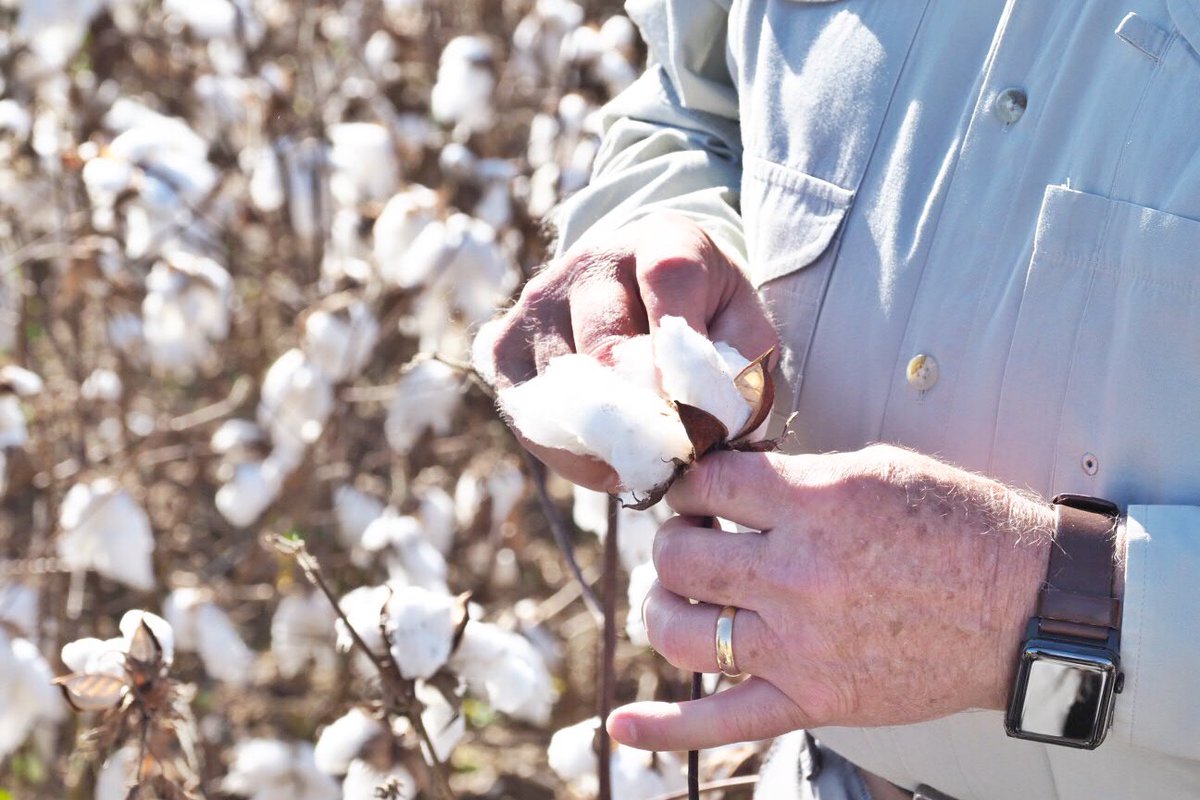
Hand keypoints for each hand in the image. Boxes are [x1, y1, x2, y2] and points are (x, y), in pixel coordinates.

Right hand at [477, 212, 777, 491]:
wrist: (642, 293)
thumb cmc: (703, 314)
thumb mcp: (744, 324)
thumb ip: (739, 366)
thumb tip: (707, 428)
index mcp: (661, 240)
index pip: (669, 282)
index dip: (683, 359)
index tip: (700, 418)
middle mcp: (589, 262)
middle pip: (608, 350)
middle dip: (647, 418)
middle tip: (677, 459)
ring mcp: (538, 301)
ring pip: (565, 391)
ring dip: (610, 442)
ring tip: (648, 463)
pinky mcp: (505, 344)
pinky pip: (529, 416)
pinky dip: (570, 454)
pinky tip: (608, 461)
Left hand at [609, 444, 1054, 750]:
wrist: (1028, 606)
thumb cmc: (961, 525)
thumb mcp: (878, 468)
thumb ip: (798, 477)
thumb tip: (735, 482)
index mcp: (813, 505)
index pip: (707, 484)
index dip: (692, 482)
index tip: (701, 487)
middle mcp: (796, 576)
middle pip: (680, 556)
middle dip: (675, 538)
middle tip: (695, 536)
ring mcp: (799, 646)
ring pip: (682, 631)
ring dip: (666, 607)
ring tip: (682, 595)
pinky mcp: (814, 699)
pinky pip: (723, 722)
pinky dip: (667, 729)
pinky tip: (623, 727)